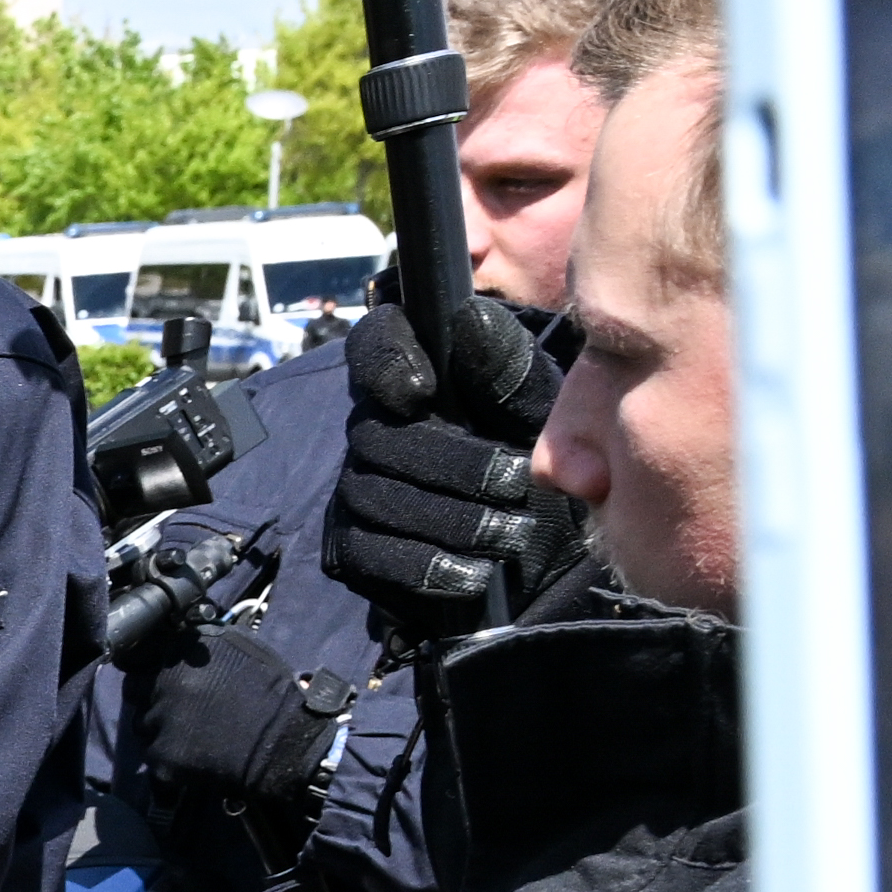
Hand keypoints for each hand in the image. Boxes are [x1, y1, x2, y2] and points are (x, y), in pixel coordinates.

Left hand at [137, 623, 352, 826]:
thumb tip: (174, 645)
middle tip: (184, 715)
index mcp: (181, 650)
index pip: (143, 664)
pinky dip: (170, 759)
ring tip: (193, 736)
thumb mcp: (237, 649)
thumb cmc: (269, 692)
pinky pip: (154, 757)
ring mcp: (160, 718)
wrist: (284, 740)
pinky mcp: (163, 753)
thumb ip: (199, 648)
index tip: (167, 688)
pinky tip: (195, 757)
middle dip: (156, 703)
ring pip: (143, 726)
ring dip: (160, 731)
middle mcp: (165, 679)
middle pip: (139, 695)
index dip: (155, 678)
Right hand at [332, 297, 590, 636]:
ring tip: (509, 534)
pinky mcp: (350, 548)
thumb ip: (506, 366)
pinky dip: (425, 564)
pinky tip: (472, 571)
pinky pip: (369, 553)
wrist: (542, 555)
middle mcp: (371, 428)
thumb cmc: (537, 464)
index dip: (382, 363)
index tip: (421, 391)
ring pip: (376, 497)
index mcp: (414, 377)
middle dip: (453, 465)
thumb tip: (469, 320)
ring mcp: (353, 489)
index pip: (371, 345)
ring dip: (451, 519)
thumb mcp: (539, 409)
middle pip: (378, 436)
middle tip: (513, 483)